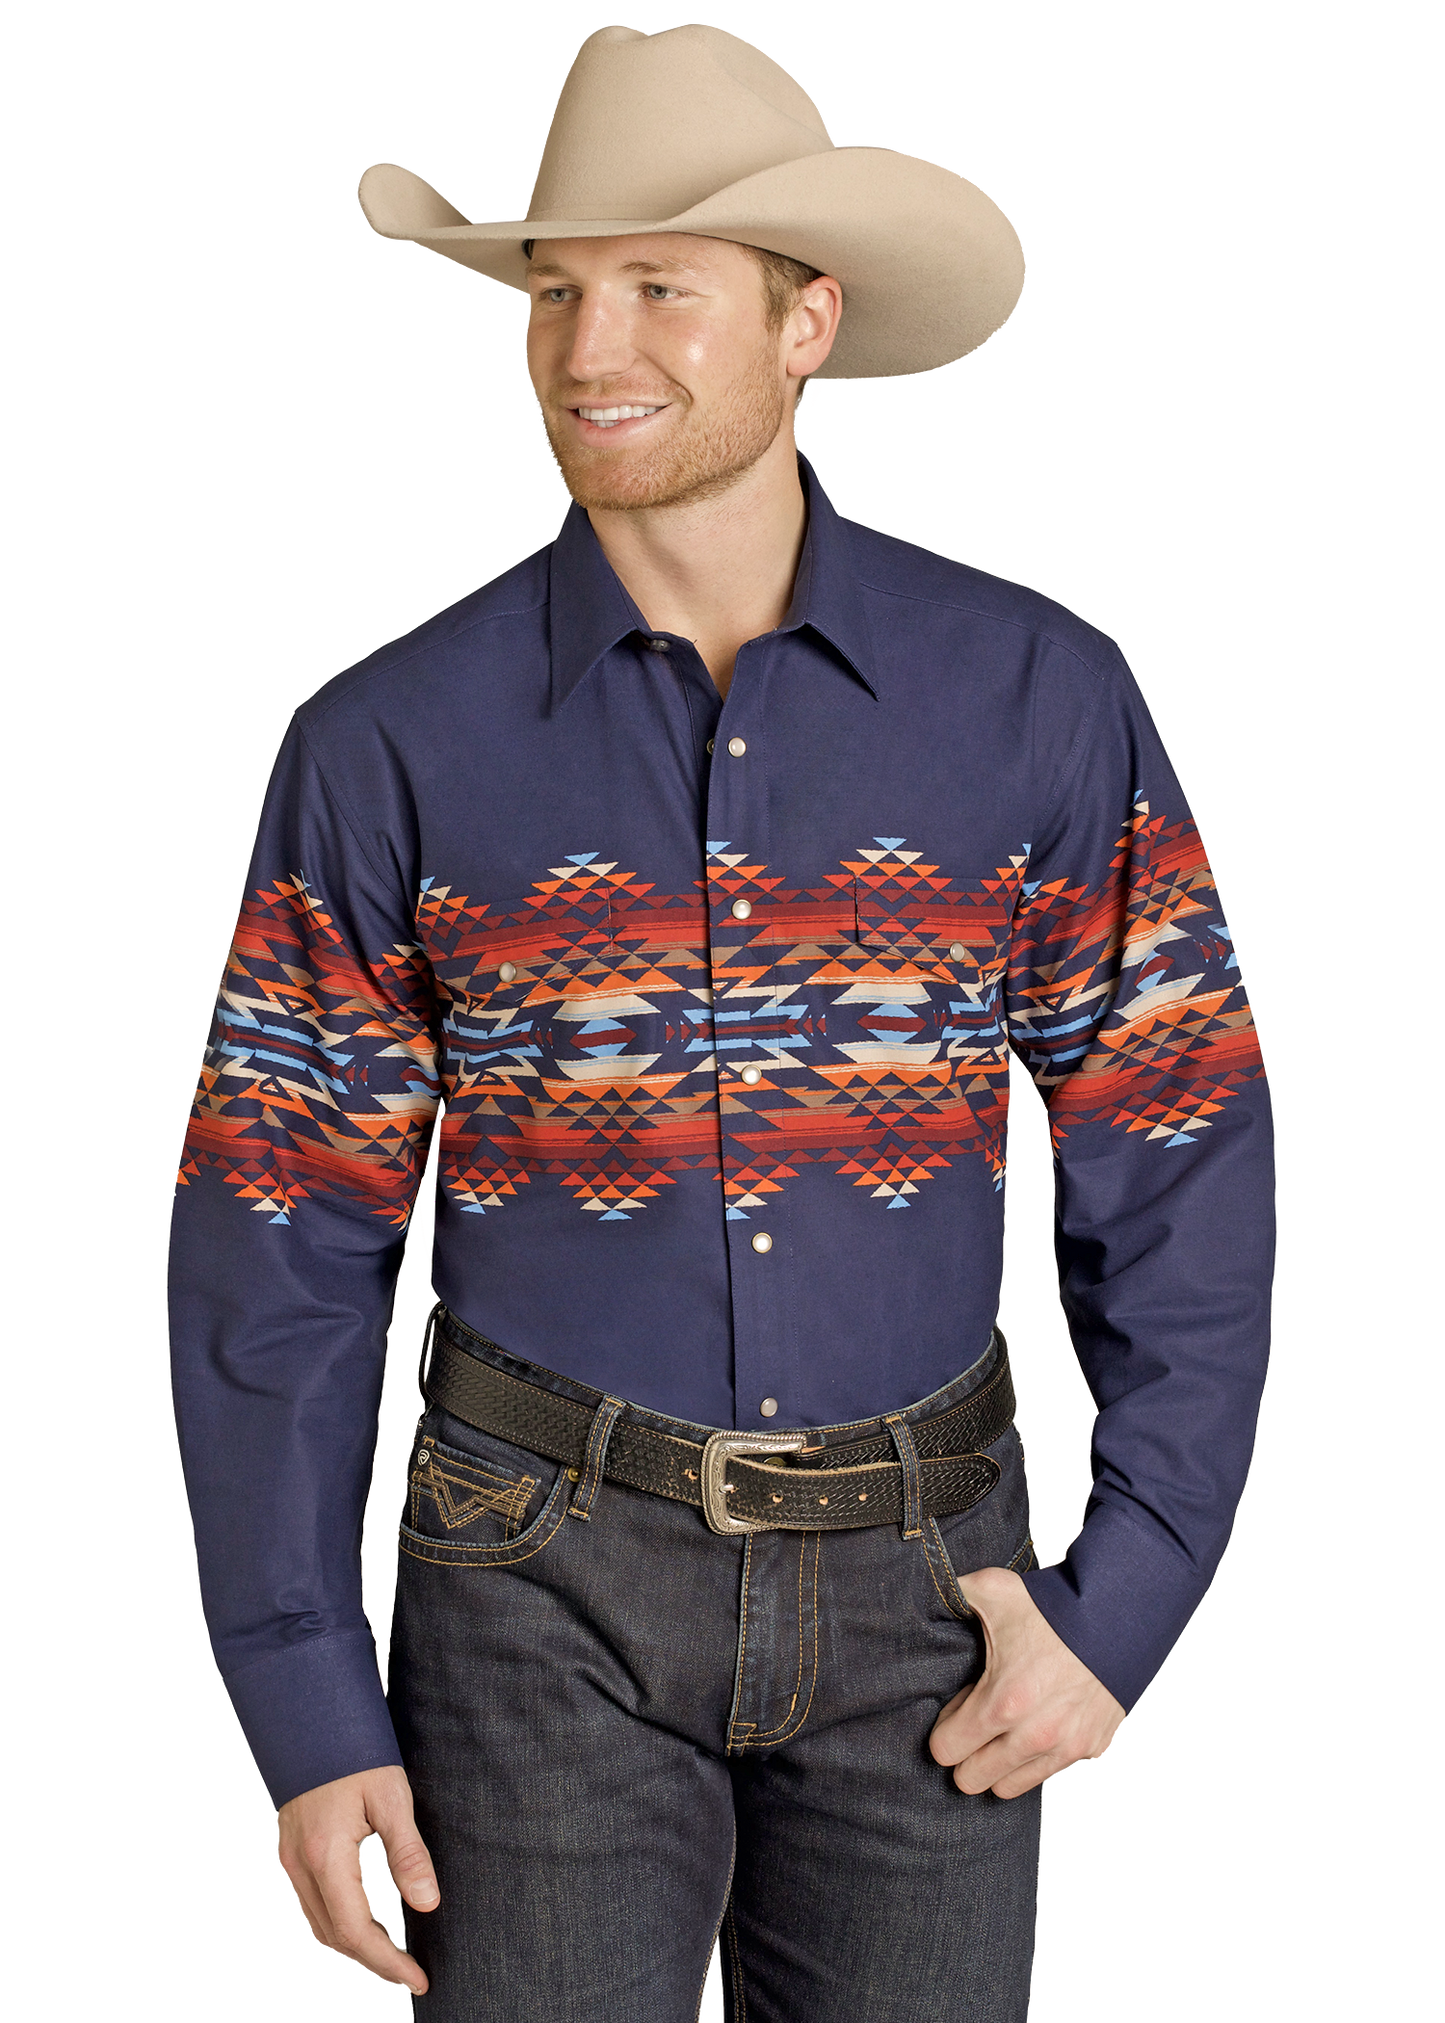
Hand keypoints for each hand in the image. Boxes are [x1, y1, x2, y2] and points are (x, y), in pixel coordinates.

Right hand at [276, 1766, 438, 1992]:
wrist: (312, 1715)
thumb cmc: (356, 1750)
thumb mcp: (392, 1796)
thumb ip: (407, 1853)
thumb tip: (428, 1904)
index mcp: (325, 1855)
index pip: (356, 1931)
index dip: (388, 1961)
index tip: (418, 1978)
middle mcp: (299, 1865)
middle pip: (334, 1937)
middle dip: (373, 1962)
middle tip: (410, 1973)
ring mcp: (289, 1859)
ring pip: (319, 1924)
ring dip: (354, 1947)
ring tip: (392, 1956)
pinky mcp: (289, 1849)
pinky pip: (311, 1904)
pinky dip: (338, 1924)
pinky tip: (364, 1922)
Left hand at [928, 1565, 1124, 1798]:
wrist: (1119, 1614)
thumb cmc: (1052, 1605)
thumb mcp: (993, 1590)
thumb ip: (950, 1593)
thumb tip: (919, 1588)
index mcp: (1002, 1703)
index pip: (945, 1751)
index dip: (945, 1728)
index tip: (958, 1707)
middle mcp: (1033, 1736)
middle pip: (971, 1781)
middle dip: (966, 1754)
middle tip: (977, 1721)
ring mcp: (1064, 1747)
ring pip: (1009, 1787)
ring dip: (999, 1762)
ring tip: (1005, 1726)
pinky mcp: (1089, 1748)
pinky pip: (1048, 1772)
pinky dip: (1036, 1757)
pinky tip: (1038, 1722)